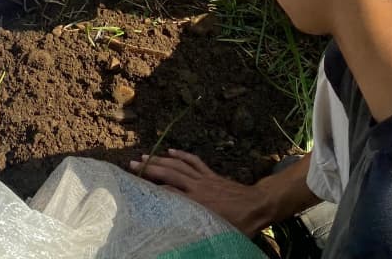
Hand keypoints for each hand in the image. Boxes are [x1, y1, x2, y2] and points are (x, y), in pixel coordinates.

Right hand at [130, 149, 272, 235]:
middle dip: (150, 168)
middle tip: (132, 164)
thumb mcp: (220, 232)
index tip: (136, 188)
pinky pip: (194, 161)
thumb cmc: (241, 223)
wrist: (259, 205)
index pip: (169, 194)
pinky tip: (171, 150)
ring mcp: (204, 178)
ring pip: (179, 165)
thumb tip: (186, 240)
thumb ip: (202, 232)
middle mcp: (197, 188)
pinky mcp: (211, 174)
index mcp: (197, 203)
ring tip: (144, 156)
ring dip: (161, 159)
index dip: (152, 190)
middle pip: (169, 174)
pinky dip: (182, 155)